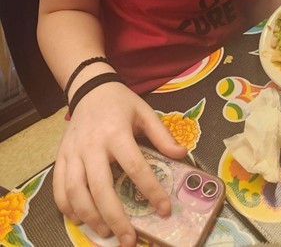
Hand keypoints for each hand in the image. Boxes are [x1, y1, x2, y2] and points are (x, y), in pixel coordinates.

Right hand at [53, 81, 185, 245]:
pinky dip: (67, 208)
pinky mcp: (60, 157)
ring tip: (106, 233)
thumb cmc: (120, 103)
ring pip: (76, 193)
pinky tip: (80, 219)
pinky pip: (58, 188)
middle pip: (101, 188)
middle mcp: (92, 145)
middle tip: (128, 239)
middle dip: (115, 218)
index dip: (151, 190)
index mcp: (116, 133)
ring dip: (90, 218)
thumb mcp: (145, 113)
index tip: (164, 209)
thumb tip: (182, 155)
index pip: (135, 167)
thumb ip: (162, 136)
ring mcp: (72, 152)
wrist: (90, 88)